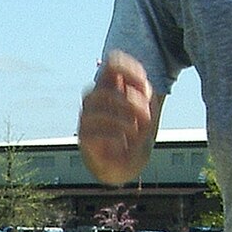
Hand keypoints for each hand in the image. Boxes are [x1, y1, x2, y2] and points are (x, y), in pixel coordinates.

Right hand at [78, 50, 155, 184]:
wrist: (123, 166)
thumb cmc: (134, 136)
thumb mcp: (146, 113)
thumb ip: (144, 96)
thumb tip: (143, 88)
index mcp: (110, 88)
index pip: (112, 65)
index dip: (127, 68)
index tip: (145, 83)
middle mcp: (95, 100)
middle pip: (104, 89)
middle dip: (130, 102)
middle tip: (146, 116)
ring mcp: (87, 119)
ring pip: (96, 109)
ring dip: (122, 118)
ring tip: (135, 131)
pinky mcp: (85, 139)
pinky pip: (94, 132)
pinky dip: (114, 136)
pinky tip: (123, 143)